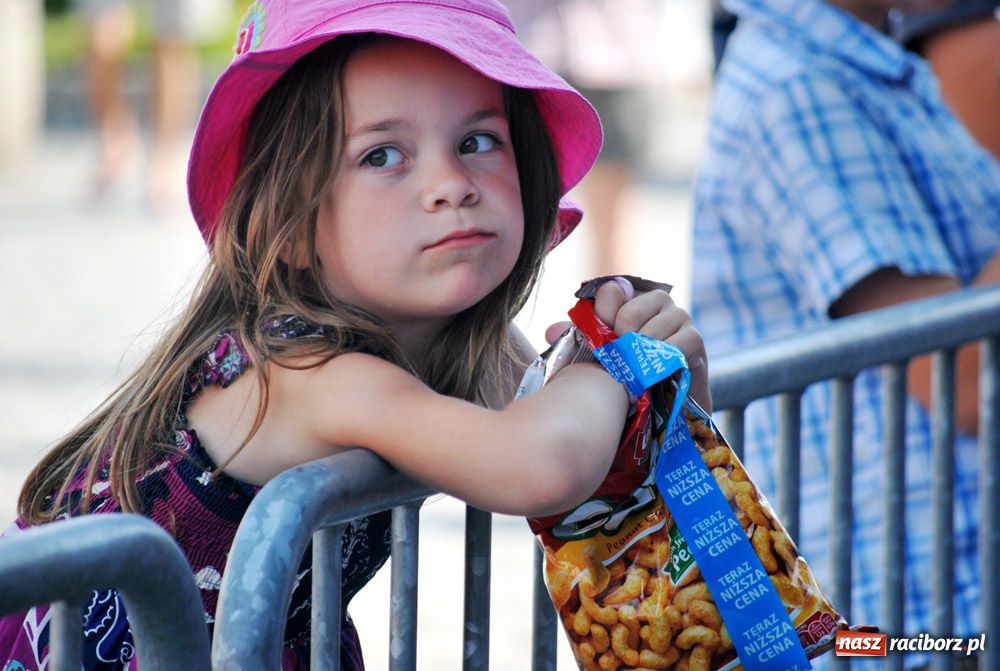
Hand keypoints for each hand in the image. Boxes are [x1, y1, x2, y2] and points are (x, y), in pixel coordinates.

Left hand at [545, 277, 711, 411]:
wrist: (666, 406)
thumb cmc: (629, 375)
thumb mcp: (599, 355)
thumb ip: (576, 340)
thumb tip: (550, 331)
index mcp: (632, 297)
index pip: (610, 292)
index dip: (603, 319)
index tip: (604, 343)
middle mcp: (657, 300)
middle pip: (627, 313)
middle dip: (619, 344)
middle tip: (620, 365)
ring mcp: (679, 317)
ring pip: (649, 331)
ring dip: (638, 359)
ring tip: (633, 375)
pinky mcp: (695, 339)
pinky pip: (674, 346)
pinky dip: (660, 364)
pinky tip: (652, 377)